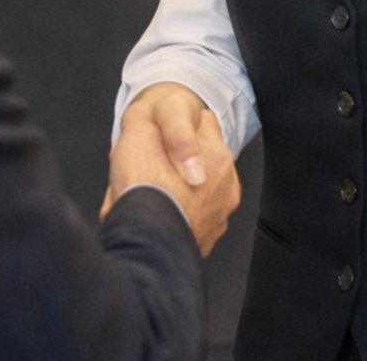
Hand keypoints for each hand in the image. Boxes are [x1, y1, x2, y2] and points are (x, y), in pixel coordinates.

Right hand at [105, 84, 238, 255]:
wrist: (145, 245)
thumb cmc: (145, 185)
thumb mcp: (140, 130)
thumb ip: (151, 120)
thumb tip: (156, 121)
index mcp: (216, 154)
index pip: (203, 122)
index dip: (177, 127)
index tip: (159, 135)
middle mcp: (226, 186)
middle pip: (201, 163)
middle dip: (177, 165)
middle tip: (148, 169)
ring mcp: (218, 217)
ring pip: (196, 196)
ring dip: (177, 195)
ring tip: (146, 198)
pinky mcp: (204, 242)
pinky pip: (189, 223)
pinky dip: (175, 220)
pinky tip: (152, 220)